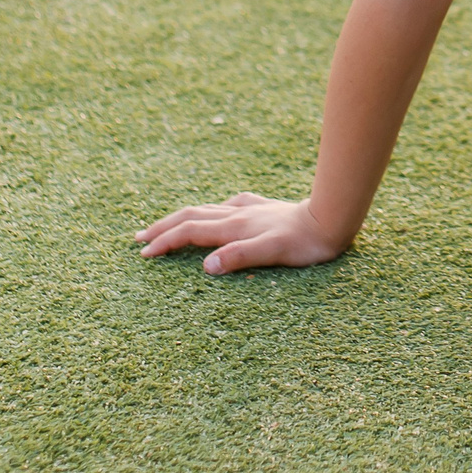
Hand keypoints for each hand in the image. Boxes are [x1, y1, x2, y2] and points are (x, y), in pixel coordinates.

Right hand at [135, 192, 347, 274]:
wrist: (333, 218)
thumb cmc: (305, 243)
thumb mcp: (272, 253)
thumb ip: (239, 257)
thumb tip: (206, 266)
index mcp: (235, 227)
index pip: (190, 232)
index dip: (165, 242)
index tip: (143, 254)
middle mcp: (238, 214)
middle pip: (191, 216)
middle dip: (163, 227)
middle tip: (139, 238)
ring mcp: (251, 209)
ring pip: (207, 209)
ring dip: (182, 218)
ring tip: (167, 225)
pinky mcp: (264, 208)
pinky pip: (229, 206)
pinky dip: (212, 212)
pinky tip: (218, 213)